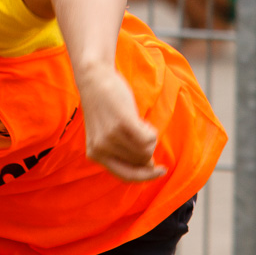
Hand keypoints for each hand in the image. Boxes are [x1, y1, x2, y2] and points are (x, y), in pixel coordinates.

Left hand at [75, 63, 163, 182]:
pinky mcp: (122, 123)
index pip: (125, 176)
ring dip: (149, 137)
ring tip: (138, 123)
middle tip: (140, 130)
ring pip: (146, 150)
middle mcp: (100, 149)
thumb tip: (150, 167)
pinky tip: (141, 120)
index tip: (161, 170)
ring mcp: (110, 137)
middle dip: (147, 149)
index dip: (145, 177)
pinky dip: (151, 131)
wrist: (94, 78)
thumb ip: (123, 151)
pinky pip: (149, 138)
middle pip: (140, 161)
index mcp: (94, 154)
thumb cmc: (104, 105)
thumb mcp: (107, 133)